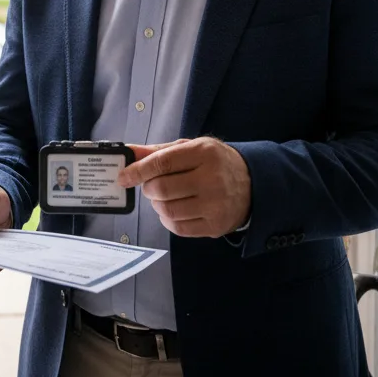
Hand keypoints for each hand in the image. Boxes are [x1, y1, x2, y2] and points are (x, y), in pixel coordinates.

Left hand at [118, 138, 251, 237]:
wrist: (254, 184)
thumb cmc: (215, 163)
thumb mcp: (191, 148)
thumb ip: (158, 151)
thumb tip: (128, 152)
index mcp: (204, 153)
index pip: (163, 162)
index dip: (138, 171)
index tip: (123, 177)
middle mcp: (212, 179)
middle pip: (162, 189)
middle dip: (148, 188)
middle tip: (152, 185)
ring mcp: (215, 205)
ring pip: (167, 210)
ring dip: (157, 204)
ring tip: (163, 197)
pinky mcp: (215, 226)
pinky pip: (178, 228)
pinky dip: (167, 220)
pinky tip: (173, 210)